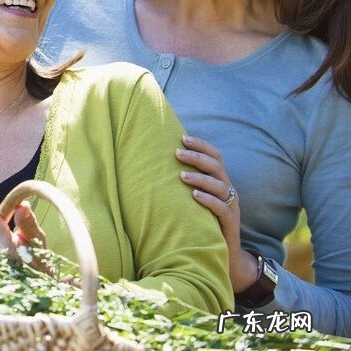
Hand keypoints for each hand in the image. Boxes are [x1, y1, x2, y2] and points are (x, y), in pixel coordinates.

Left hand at [176, 134, 258, 290]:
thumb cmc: (203, 221)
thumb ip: (187, 181)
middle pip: (216, 167)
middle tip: (177, 153)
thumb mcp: (197, 198)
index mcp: (220, 181)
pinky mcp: (230, 222)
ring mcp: (231, 206)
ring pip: (219, 185)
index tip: (182, 138)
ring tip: (181, 176)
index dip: (201, 146)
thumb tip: (161, 162)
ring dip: (200, 178)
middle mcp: (228, 190)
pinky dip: (208, 200)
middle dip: (196, 157)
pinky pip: (222, 208)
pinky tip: (194, 196)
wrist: (224, 254)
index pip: (215, 157)